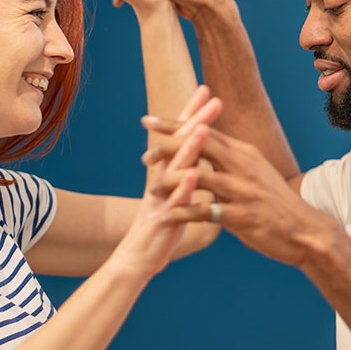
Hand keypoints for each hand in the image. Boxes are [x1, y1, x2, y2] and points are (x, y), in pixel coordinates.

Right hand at [107, 87, 222, 279]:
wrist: (139, 258)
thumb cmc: (163, 226)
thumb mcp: (178, 196)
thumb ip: (187, 176)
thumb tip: (201, 157)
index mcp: (172, 173)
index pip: (185, 138)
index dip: (195, 114)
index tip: (208, 91)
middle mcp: (165, 178)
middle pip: (181, 143)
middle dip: (196, 119)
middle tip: (211, 96)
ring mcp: (163, 196)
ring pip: (178, 168)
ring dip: (190, 146)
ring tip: (204, 126)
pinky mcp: (164, 218)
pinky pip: (176, 201)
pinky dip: (185, 187)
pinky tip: (195, 174)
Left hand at [140, 116, 337, 267]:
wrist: (305, 231)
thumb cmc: (276, 204)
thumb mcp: (255, 172)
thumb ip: (231, 159)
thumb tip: (208, 144)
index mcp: (243, 153)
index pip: (204, 132)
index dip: (175, 125)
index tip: (148, 120)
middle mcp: (242, 166)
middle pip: (198, 146)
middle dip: (167, 148)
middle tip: (144, 156)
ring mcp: (242, 190)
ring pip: (198, 177)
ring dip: (169, 184)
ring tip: (149, 192)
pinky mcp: (242, 215)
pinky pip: (205, 211)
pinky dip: (182, 213)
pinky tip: (165, 218)